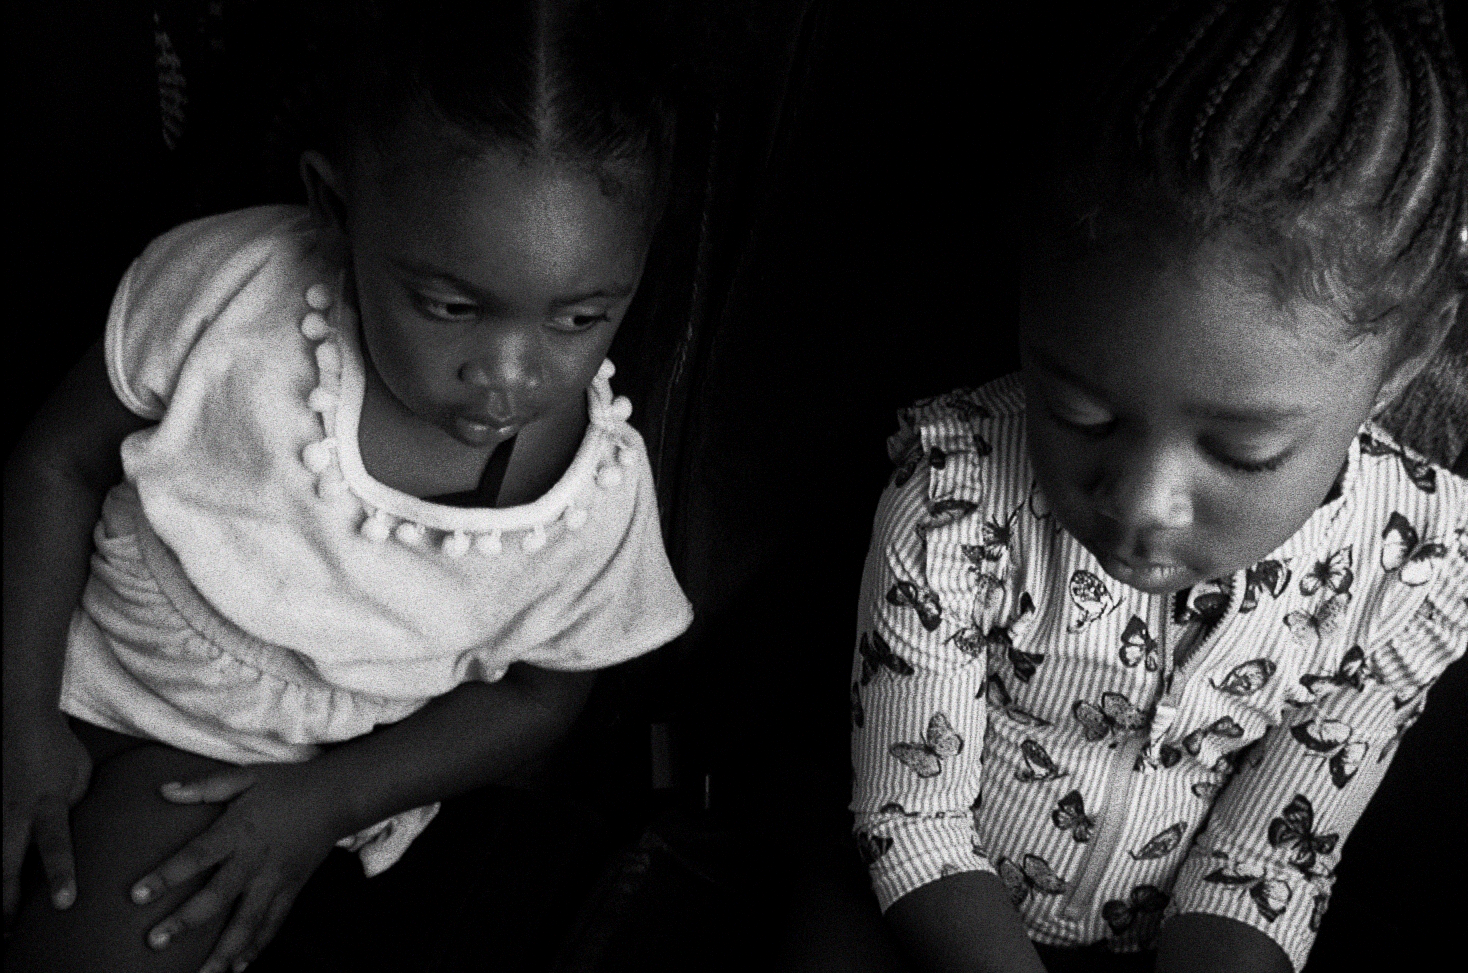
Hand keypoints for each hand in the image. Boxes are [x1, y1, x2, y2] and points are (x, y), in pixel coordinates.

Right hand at [3, 714, 90, 923]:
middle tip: (9, 933)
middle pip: (6, 866)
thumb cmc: (57, 749)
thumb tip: (80, 836)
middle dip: (7, 902)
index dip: (60, 875)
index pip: (55, 845)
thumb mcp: (80, 776)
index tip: (64, 903)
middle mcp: (13, 814)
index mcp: (47, 805)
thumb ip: (77, 808)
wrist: (18, 719)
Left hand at [130, 763, 341, 972]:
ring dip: (224, 951)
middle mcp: (255, 860)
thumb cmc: (287, 784)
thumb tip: (164, 792)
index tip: (137, 894)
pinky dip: (258, 947)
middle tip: (156, 942)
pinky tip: (238, 967)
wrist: (336, 797)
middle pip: (218, 897)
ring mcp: (276, 879)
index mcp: (239, 831)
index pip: (196, 855)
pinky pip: (274, 924)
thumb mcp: (246, 776)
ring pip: (248, 922)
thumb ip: (206, 787)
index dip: (167, 875)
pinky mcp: (292, 889)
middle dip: (186, 922)